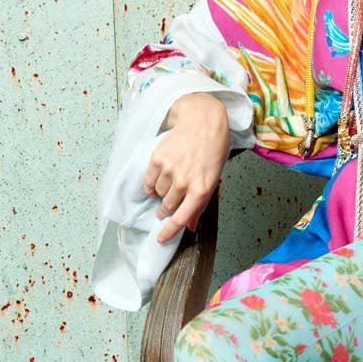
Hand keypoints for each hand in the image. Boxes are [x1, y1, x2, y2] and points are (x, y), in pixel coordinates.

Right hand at [143, 93, 229, 242]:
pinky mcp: (157, 159)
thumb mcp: (214, 179)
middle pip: (167, 207)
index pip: (181, 218)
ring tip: (169, 182)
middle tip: (166, 205)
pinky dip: (151, 183)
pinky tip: (159, 177)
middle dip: (165, 210)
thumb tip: (190, 226)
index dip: (169, 232)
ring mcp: (170, 170)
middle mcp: (185, 182)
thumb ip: (200, 204)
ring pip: (158, 194)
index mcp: (202, 190)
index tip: (160, 239)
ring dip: (161, 193)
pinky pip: (148, 181)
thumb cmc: (212, 151)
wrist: (203, 122)